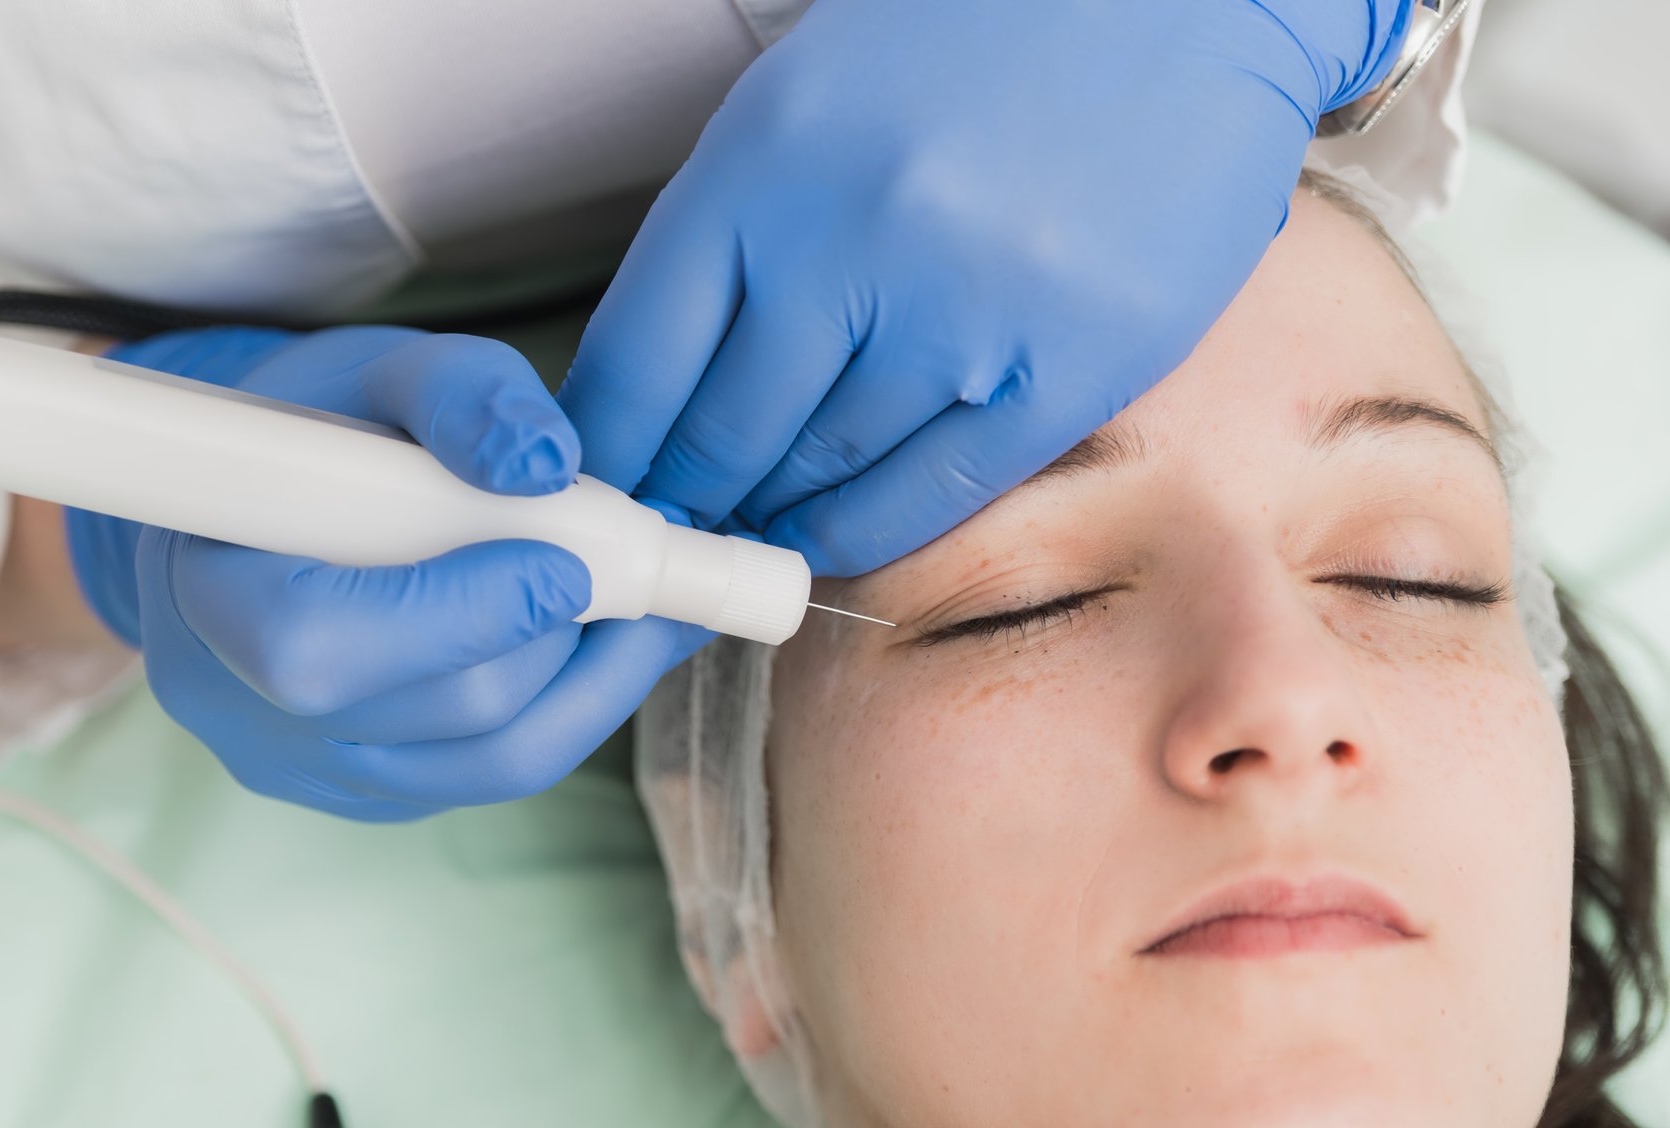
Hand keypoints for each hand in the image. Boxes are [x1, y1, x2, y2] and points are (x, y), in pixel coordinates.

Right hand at [65, 324, 708, 821]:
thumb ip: (461, 392)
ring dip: (587, 679)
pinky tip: (586, 641)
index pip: (333, 646)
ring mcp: (312, 770)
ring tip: (630, 603)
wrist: (253, 512)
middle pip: (448, 709)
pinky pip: (492, 777)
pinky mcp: (370, 797)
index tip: (565, 556)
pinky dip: (562, 709)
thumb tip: (547, 463)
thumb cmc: (309, 436)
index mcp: (214, 597)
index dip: (471, 609)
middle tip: (628, 572)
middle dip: (558, 636)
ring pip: (492, 761)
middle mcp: (248, 711)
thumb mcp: (372, 371)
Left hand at [557, 0, 1415, 573]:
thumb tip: (657, 397)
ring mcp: (965, 312)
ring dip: (776, 513)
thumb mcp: (804, 111)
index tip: (600, 490)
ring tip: (755, 526)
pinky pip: (940, 489)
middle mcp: (854, 245)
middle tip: (675, 527)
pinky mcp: (1070, 365)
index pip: (639, 360)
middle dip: (689, 494)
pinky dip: (871, 529)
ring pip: (826, 472)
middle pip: (725, 433)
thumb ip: (729, 244)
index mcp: (762, 171)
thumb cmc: (974, 45)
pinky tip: (835, 536)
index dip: (610, 449)